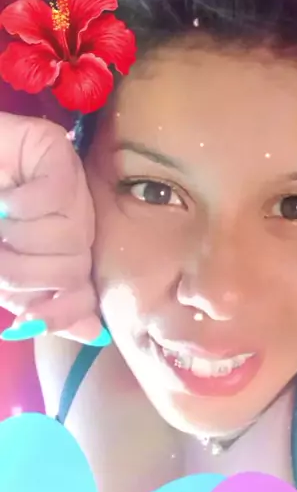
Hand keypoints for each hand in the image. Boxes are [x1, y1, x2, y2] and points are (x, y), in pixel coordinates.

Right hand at [0, 112, 108, 344]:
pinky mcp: (59, 156)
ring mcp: (74, 189)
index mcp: (63, 253)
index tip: (26, 320)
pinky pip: (52, 197)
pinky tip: (4, 198)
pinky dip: (18, 204)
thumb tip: (91, 335)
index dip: (60, 312)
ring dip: (17, 235)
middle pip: (72, 270)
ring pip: (66, 236)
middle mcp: (76, 224)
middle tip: (0, 253)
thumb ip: (33, 302)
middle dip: (23, 271)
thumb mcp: (4, 270)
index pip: (83, 294)